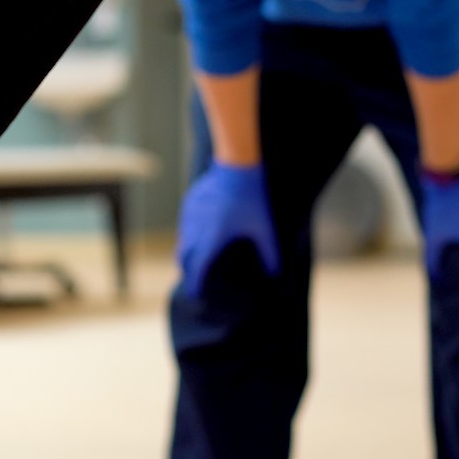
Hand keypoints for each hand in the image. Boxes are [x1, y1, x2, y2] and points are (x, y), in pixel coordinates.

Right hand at [177, 164, 278, 288]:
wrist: (237, 164)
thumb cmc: (253, 198)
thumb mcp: (265, 228)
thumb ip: (270, 253)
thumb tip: (276, 274)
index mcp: (213, 238)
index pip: (198, 268)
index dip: (195, 283)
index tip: (194, 294)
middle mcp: (196, 229)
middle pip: (184, 258)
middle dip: (188, 270)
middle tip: (194, 278)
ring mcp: (190, 215)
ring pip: (182, 241)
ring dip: (187, 254)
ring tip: (196, 260)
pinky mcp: (188, 203)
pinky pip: (185, 225)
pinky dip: (189, 236)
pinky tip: (199, 235)